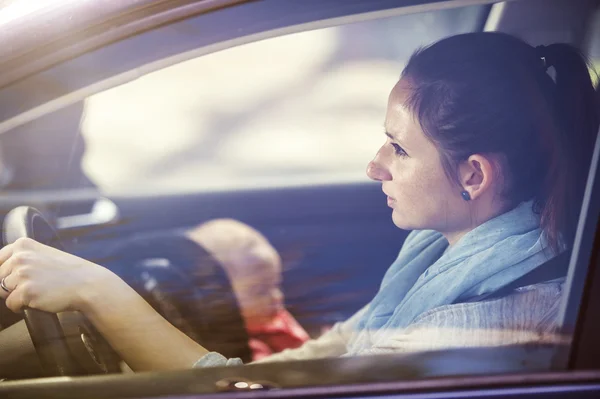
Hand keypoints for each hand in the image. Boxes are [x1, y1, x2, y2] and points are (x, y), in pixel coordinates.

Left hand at [0, 237, 116, 313]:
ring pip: (3, 292)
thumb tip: (0, 274)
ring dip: (18, 295)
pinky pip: (11, 305)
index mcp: (23, 245)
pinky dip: (22, 306)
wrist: (88, 284)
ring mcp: (22, 274)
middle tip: (36, 285)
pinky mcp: (26, 292)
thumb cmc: (68, 272)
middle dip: (12, 285)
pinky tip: (39, 299)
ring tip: (39, 291)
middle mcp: (20, 257)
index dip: (5, 273)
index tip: (16, 279)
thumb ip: (22, 259)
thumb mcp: (43, 255)